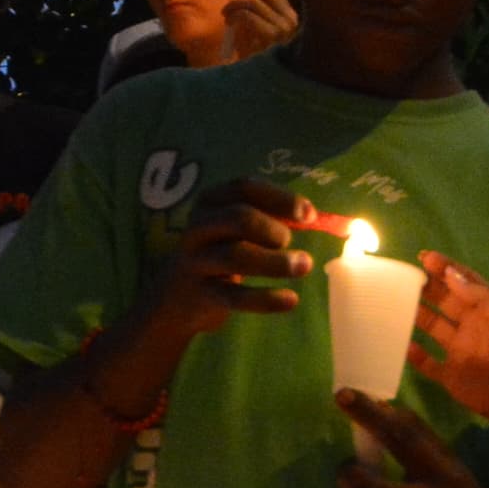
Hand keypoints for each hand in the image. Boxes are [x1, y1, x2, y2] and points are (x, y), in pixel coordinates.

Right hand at [136, 179, 326, 345]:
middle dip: (272, 228)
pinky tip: (291, 300)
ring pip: (235, 256)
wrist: (175, 295)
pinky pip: (234, 296)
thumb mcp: (235, 228)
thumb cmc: (218, 251)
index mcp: (210, 201)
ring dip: (275, 262)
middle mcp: (198, 226)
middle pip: (238, 218)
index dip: (280, 198)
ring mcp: (196, 261)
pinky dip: (266, 299)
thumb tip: (313, 217)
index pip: (244, 187)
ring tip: (303, 266)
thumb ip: (270, 218)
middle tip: (290, 242)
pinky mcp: (200, 294)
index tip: (309, 215)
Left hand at [221, 0, 299, 58]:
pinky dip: (234, 16)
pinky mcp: (272, 35)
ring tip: (225, 14)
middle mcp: (290, 19)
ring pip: (252, 2)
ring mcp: (283, 27)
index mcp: (289, 15)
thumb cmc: (258, 55)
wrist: (259, 79)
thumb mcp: (258, 28)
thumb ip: (255, 9)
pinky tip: (229, 23)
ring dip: (233, 5)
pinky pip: (248, 15)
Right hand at [405, 255, 488, 439]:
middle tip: (405, 275)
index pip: (465, 283)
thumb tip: (451, 274)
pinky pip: (428, 364)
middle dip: (427, 287)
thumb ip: (480, 296)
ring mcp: (461, 351)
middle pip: (446, 301)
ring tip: (395, 301)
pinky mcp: (452, 377)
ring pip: (433, 328)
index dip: (447, 268)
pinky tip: (403, 344)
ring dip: (416, 314)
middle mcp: (472, 327)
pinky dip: (415, 356)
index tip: (425, 257)